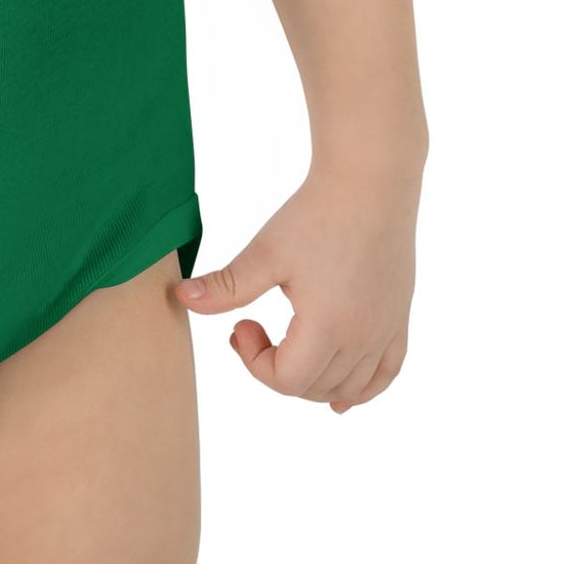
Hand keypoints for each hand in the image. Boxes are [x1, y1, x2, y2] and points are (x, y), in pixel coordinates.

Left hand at [172, 164, 418, 411]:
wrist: (368, 182)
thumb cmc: (316, 214)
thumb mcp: (265, 252)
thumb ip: (226, 286)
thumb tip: (180, 299)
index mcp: (327, 327)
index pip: (286, 380)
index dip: (253, 362)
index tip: (240, 324)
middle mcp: (362, 339)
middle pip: (313, 388)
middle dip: (275, 367)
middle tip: (252, 325)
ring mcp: (385, 331)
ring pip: (348, 387)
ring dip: (312, 381)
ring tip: (287, 349)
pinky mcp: (398, 318)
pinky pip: (386, 374)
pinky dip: (362, 390)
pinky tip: (342, 397)